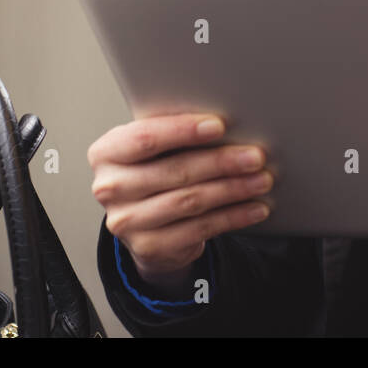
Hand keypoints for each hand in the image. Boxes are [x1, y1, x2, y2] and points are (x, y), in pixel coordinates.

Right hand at [88, 113, 272, 291]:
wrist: (142, 222)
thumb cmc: (152, 170)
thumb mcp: (152, 148)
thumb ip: (173, 133)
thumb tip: (228, 120)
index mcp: (106, 153)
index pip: (145, 138)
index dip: (183, 131)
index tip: (219, 125)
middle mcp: (109, 188)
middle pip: (174, 171)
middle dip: (221, 162)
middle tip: (255, 156)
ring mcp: (126, 221)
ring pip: (190, 201)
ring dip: (233, 189)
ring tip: (261, 179)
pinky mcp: (149, 247)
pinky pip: (200, 229)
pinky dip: (233, 216)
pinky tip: (255, 207)